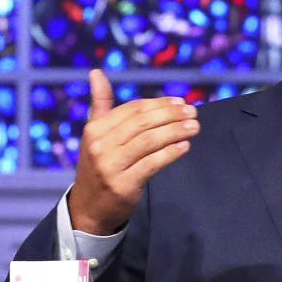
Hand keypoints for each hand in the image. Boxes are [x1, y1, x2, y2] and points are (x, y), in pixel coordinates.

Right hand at [66, 70, 199, 234]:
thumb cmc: (97, 166)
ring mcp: (111, 167)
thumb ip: (100, 104)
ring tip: (194, 126)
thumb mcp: (95, 134)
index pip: (133, 109)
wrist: (87, 210)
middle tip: (192, 111)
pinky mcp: (123, 185)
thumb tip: (96, 71)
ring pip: (150, 141)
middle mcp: (100, 146)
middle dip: (171, 115)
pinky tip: (184, 146)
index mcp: (94, 129)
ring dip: (176, 131)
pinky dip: (170, 153)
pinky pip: (152, 163)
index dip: (158, 103)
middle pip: (143, 123)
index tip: (179, 101)